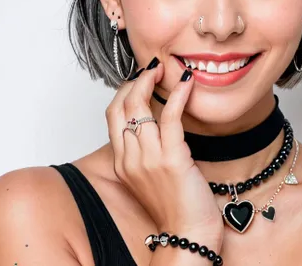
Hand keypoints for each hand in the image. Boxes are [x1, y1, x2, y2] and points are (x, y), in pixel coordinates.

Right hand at [106, 58, 224, 248]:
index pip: (113, 115)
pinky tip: (186, 83)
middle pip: (122, 107)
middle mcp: (130, 158)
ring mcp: (148, 158)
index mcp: (122, 161)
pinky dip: (178, 95)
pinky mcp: (171, 159)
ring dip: (153, 82)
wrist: (188, 233)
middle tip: (153, 69)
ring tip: (167, 71)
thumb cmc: (173, 203)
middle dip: (136, 81)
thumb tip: (154, 121)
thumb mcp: (149, 174)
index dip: (124, 91)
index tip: (139, 78)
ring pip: (140, 108)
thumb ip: (144, 149)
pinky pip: (170, 118)